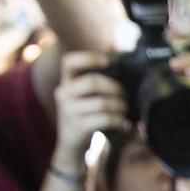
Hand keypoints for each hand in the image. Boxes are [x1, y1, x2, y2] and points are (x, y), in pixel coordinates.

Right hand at [50, 52, 127, 170]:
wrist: (71, 146)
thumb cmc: (85, 115)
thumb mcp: (86, 95)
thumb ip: (98, 73)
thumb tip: (113, 44)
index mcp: (66, 82)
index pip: (69, 61)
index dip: (89, 57)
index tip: (108, 60)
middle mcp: (63, 94)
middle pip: (92, 82)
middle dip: (115, 88)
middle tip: (126, 95)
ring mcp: (68, 111)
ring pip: (101, 102)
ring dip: (120, 106)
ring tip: (126, 111)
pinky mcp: (77, 127)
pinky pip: (104, 119)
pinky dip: (119, 121)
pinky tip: (125, 124)